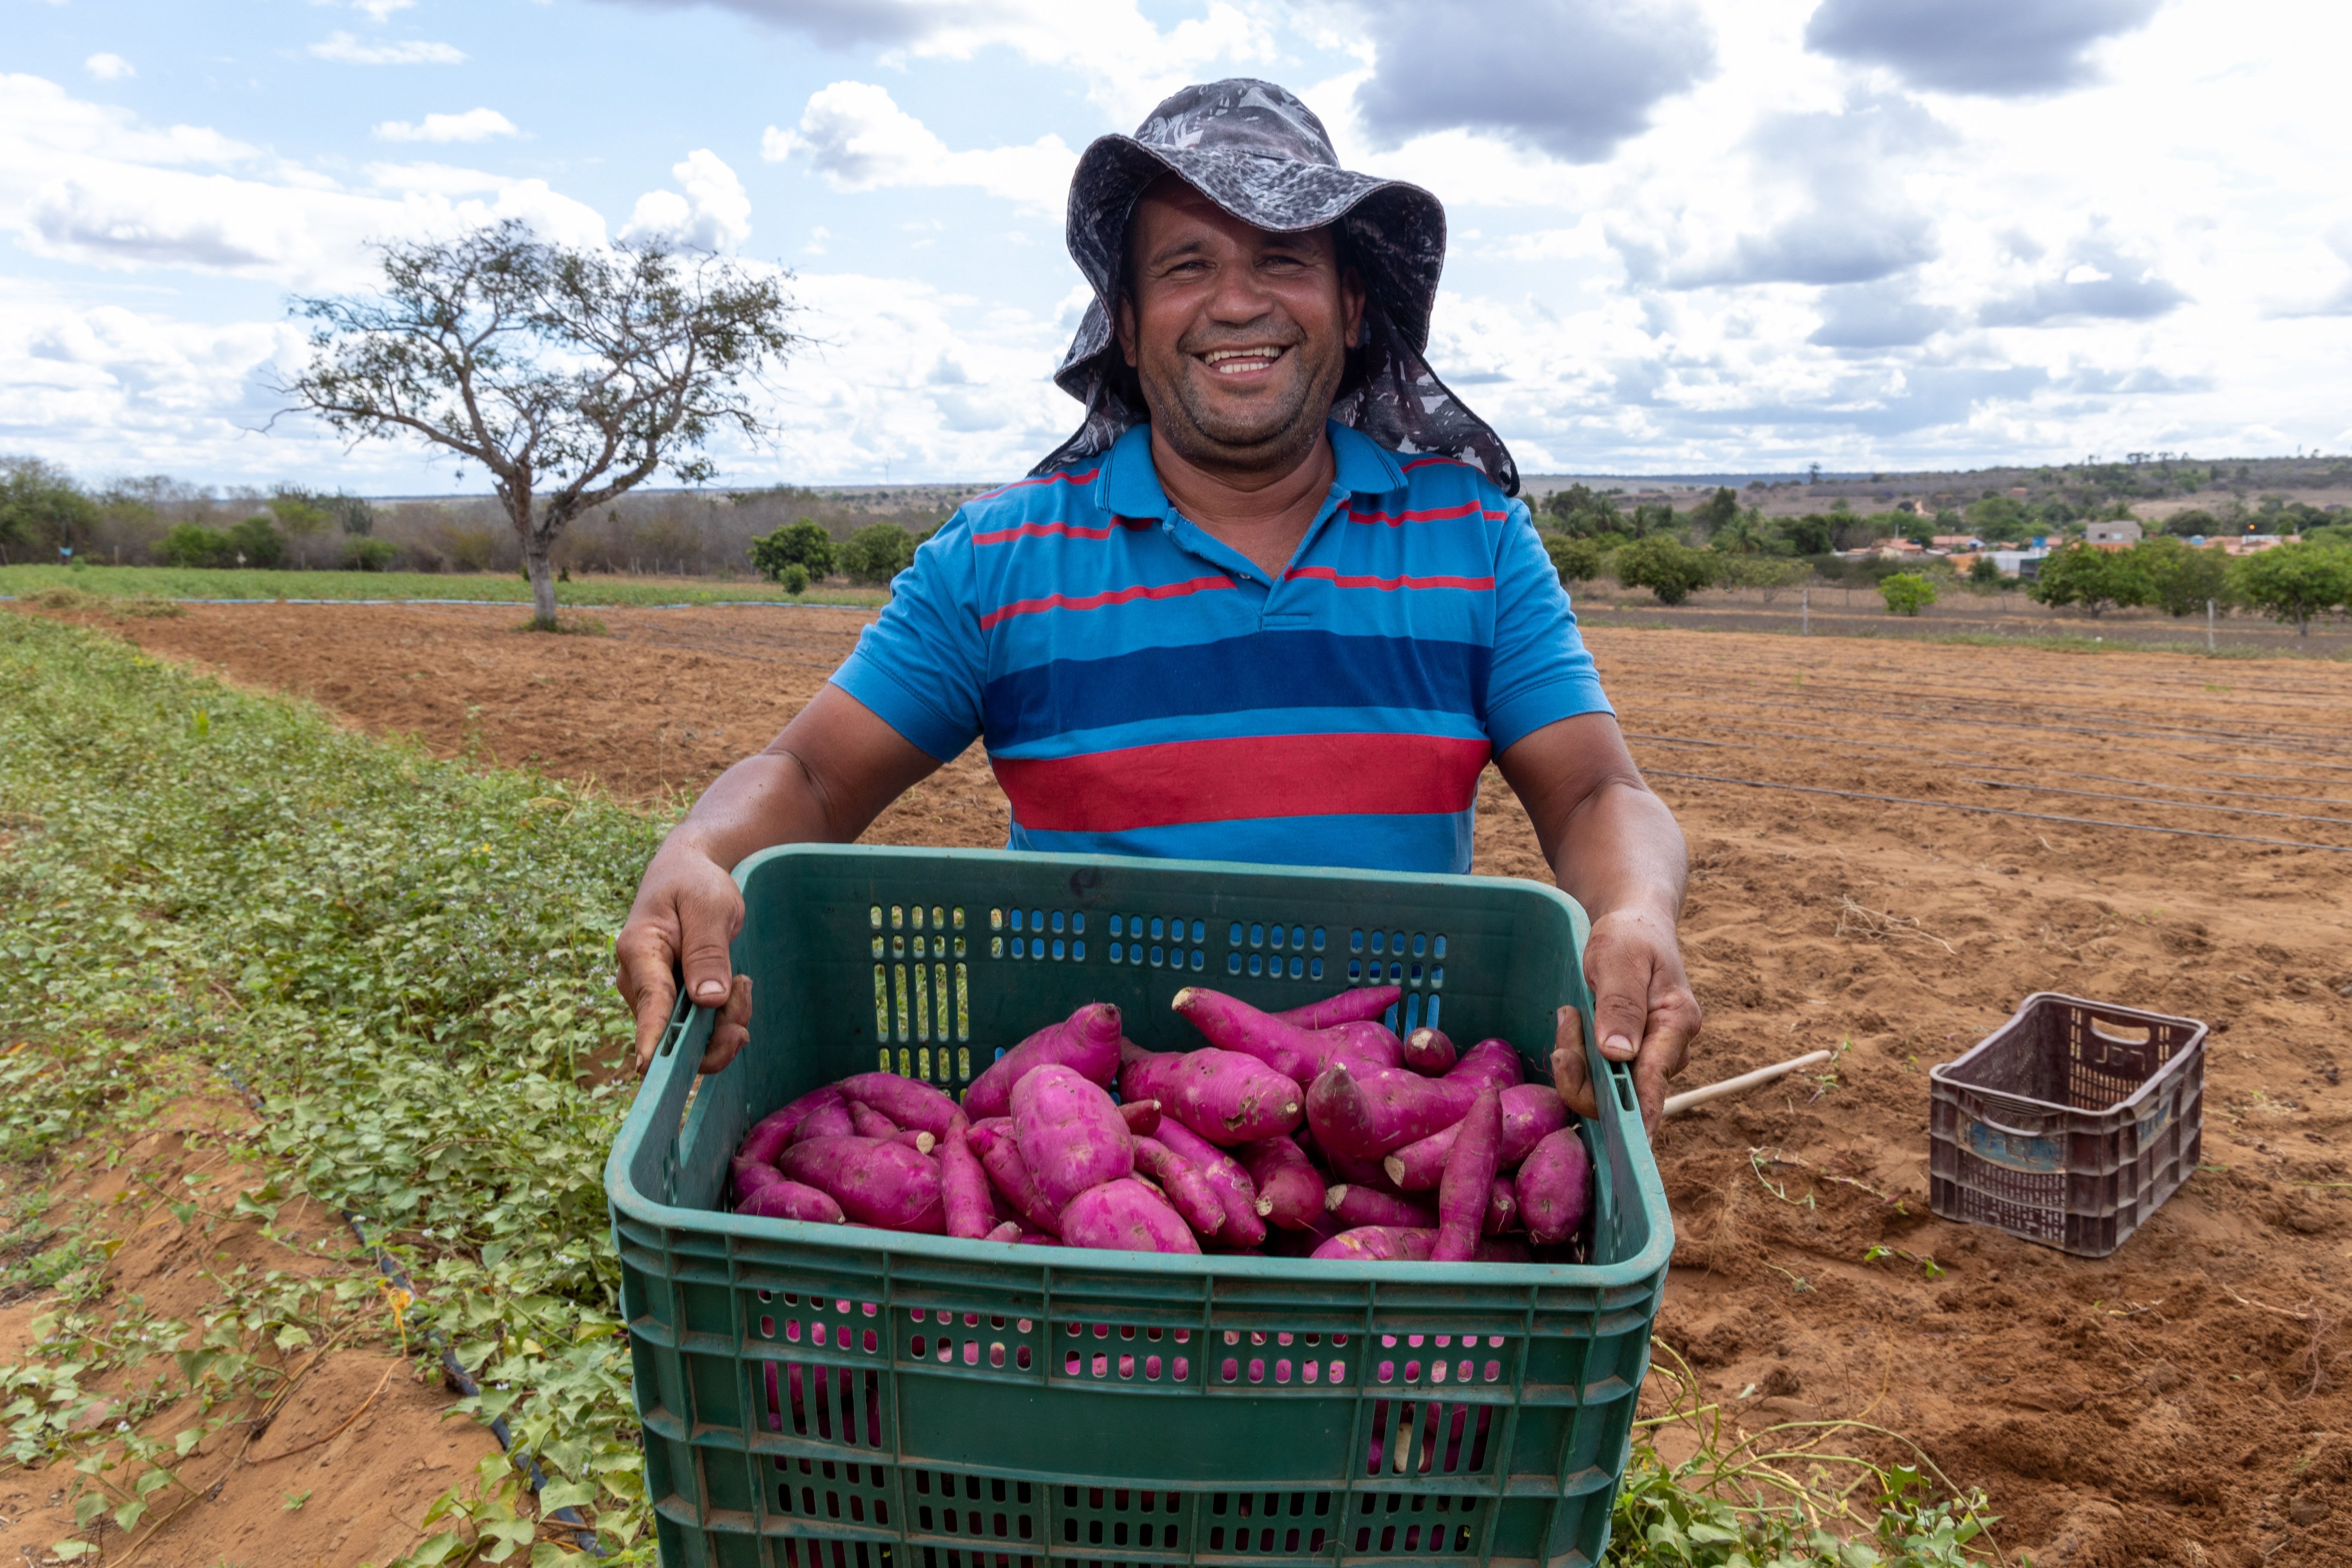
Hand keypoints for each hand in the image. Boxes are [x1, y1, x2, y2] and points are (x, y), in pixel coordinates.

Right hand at [615, 840, 753, 1074]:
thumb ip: (708, 951)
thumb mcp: (708, 906)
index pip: (648, 1000)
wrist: (687, 873)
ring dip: (725, 1022)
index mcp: (639, 951)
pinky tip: (738, 986)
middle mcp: (640, 981)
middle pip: (671, 1031)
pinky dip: (724, 1017)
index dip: (651, 1035)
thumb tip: (708, 1000)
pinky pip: (698, 1028)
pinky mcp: (673, 1002)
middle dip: (715, 1029)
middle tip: (744, 990)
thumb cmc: (694, 884)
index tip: (649, 1066)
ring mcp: (655, 995)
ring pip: (688, 1037)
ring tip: (744, 982)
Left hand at [1554, 906, 1700, 1132]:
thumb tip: (1619, 1056)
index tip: (1629, 1143)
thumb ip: (1620, 1004)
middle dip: (1585, 1071)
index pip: (1657, 1080)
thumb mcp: (1620, 958)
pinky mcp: (1627, 1057)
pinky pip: (1599, 1074)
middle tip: (1566, 1019)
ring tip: (1569, 1013)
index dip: (1642, 1114)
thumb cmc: (1630, 937)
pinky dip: (1578, 1055)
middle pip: (1626, 1092)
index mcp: (1677, 1023)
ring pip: (1608, 1086)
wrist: (1633, 926)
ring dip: (1577, 1059)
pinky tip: (1571, 1021)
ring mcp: (1648, 1056)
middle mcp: (1668, 1049)